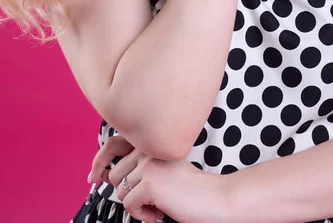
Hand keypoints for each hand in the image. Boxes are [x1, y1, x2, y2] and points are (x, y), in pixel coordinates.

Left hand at [90, 135, 229, 222]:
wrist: (214, 199)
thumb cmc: (188, 189)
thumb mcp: (160, 170)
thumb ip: (137, 165)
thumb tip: (102, 174)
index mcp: (151, 142)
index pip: (113, 144)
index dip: (99, 161)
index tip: (92, 178)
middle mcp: (148, 148)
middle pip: (114, 175)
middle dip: (128, 194)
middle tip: (151, 200)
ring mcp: (148, 164)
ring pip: (120, 192)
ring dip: (136, 205)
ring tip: (159, 205)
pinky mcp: (150, 183)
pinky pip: (129, 206)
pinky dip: (142, 215)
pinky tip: (161, 212)